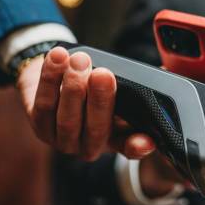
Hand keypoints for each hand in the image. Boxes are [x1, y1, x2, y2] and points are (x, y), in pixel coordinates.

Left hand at [17, 46, 155, 160]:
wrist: (57, 78)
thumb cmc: (95, 85)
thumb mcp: (120, 89)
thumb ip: (139, 85)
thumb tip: (165, 70)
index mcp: (117, 138)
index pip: (131, 147)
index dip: (138, 146)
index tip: (146, 141)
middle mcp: (90, 146)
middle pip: (96, 128)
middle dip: (100, 99)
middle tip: (103, 73)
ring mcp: (63, 140)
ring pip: (68, 118)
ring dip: (73, 87)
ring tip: (79, 60)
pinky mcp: (39, 126)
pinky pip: (44, 104)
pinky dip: (50, 79)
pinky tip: (58, 58)